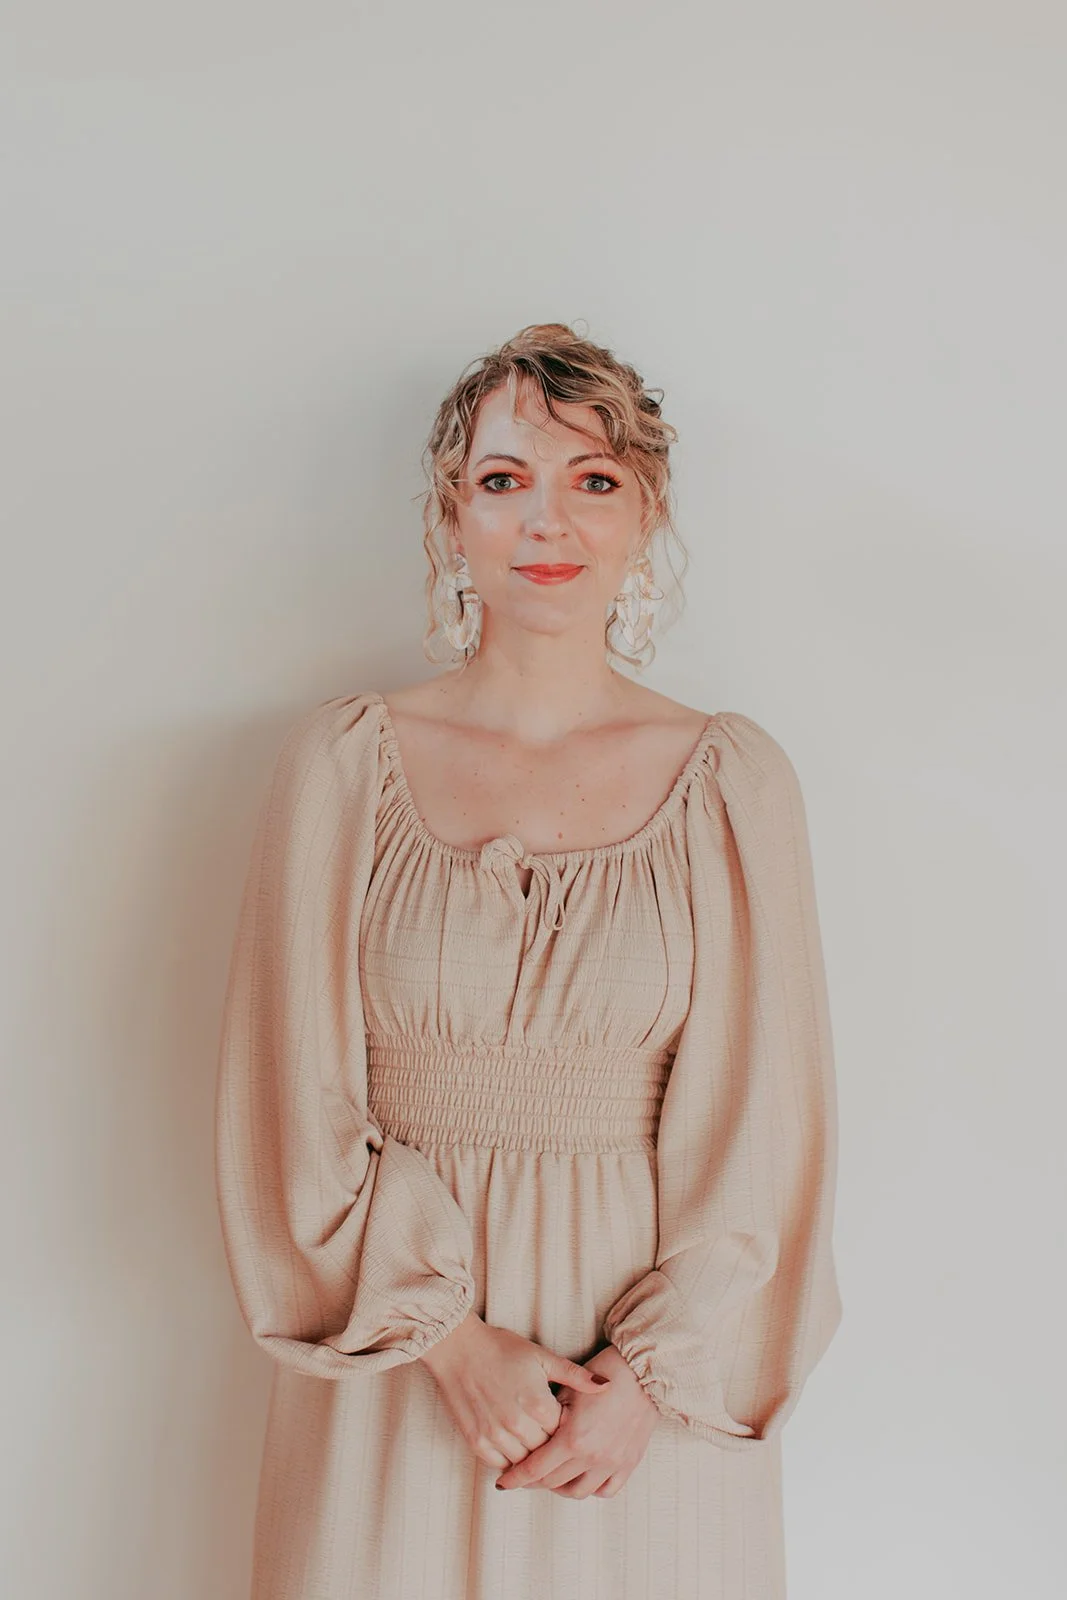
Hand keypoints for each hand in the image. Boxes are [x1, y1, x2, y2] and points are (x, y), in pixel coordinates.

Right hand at [420, 1311, 612, 1471]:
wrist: (458, 1348)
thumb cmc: (502, 1349)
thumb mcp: (542, 1357)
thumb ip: (575, 1376)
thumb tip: (607, 1386)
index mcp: (538, 1404)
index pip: (565, 1435)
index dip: (568, 1431)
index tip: (569, 1425)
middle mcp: (517, 1424)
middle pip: (546, 1453)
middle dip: (552, 1448)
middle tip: (556, 1442)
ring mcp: (495, 1435)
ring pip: (524, 1464)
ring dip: (532, 1458)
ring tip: (537, 1448)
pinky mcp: (476, 1441)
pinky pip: (500, 1465)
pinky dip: (509, 1462)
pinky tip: (516, 1450)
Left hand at [494, 1341, 657, 1499]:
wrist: (643, 1372)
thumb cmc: (604, 1373)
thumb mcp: (570, 1389)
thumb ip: (550, 1416)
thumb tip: (532, 1432)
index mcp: (572, 1438)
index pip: (535, 1468)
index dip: (516, 1477)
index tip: (503, 1483)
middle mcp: (591, 1457)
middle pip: (553, 1482)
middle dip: (535, 1481)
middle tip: (526, 1476)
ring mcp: (611, 1463)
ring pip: (577, 1492)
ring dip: (561, 1488)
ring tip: (553, 1478)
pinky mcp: (628, 1464)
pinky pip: (605, 1490)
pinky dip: (591, 1488)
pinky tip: (582, 1477)